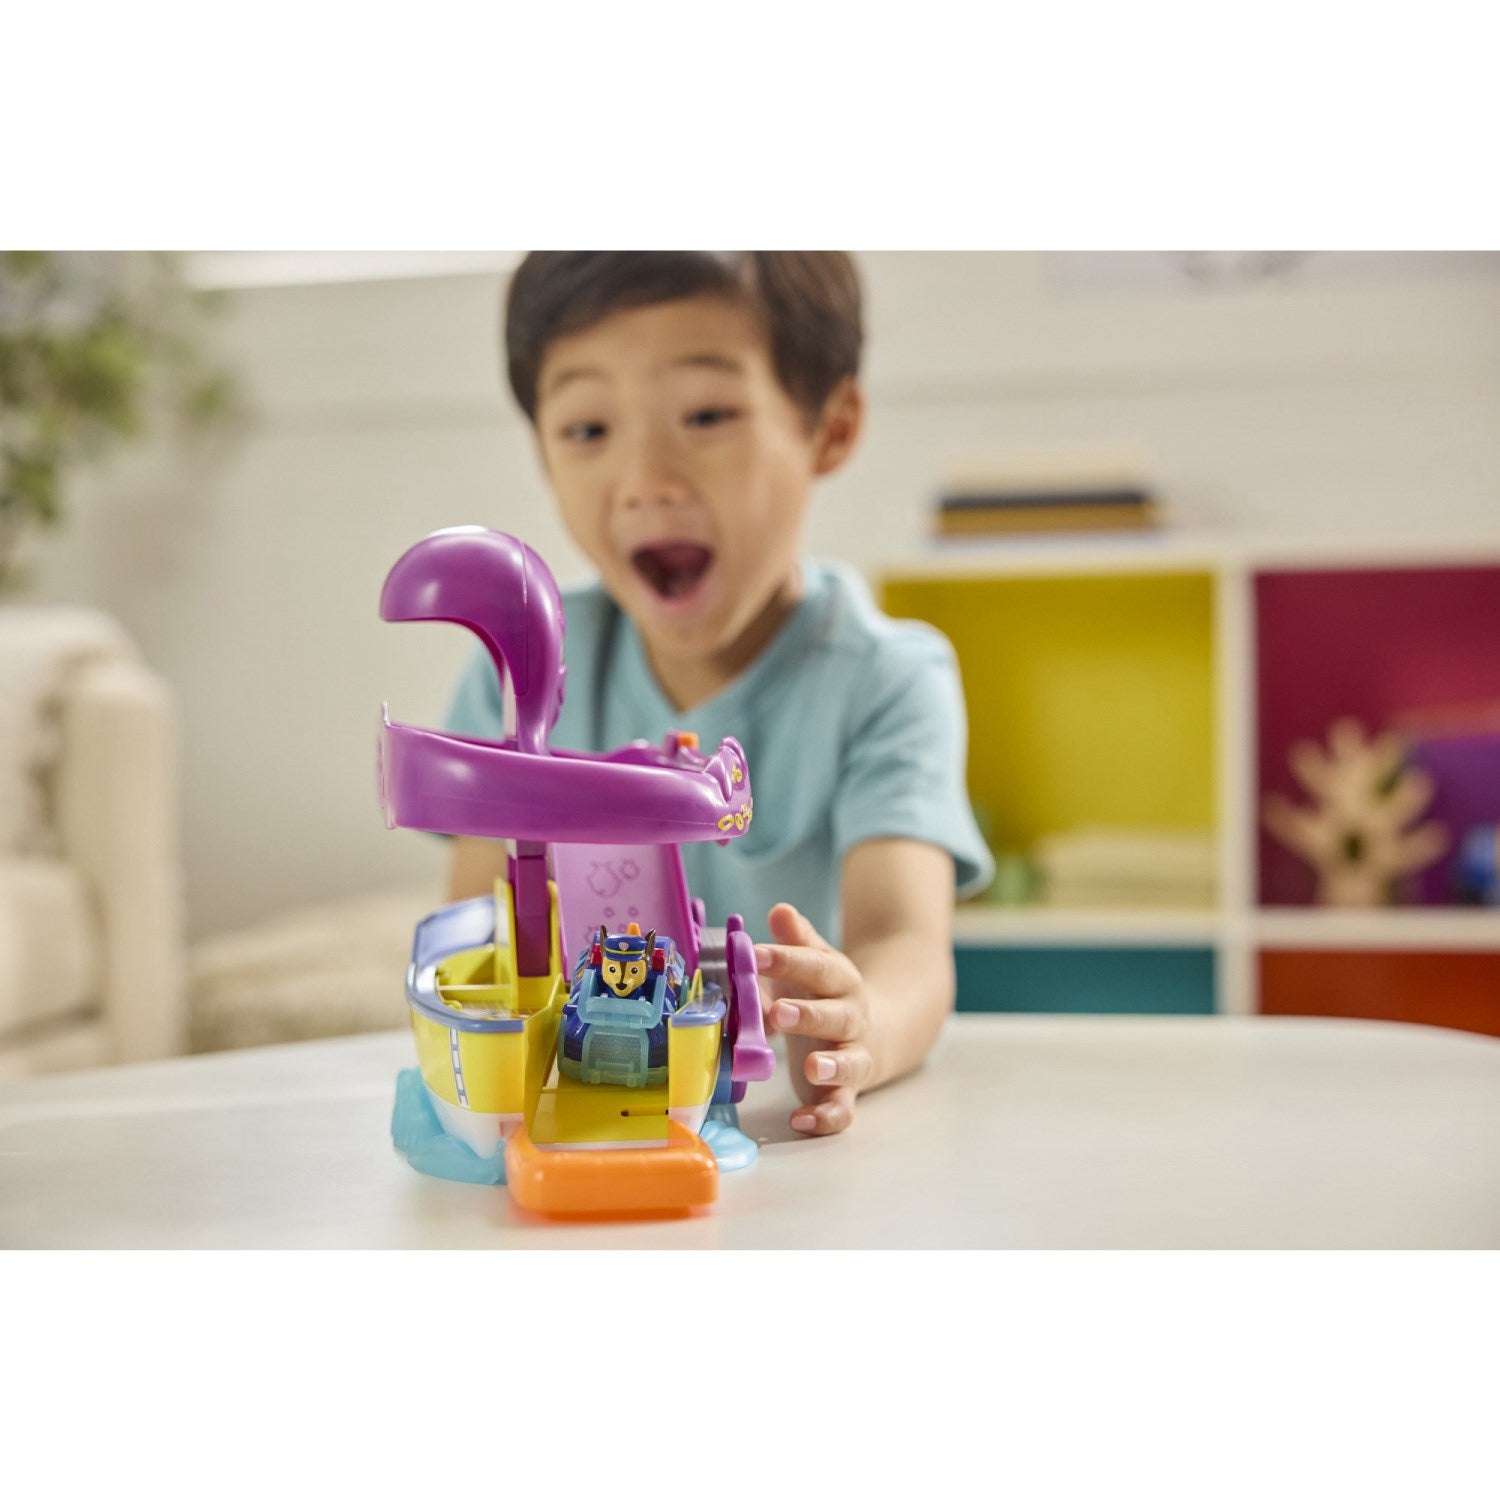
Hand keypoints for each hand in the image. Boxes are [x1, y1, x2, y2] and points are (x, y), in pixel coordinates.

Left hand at [754, 902, 873, 1136]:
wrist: (877, 1029)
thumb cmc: (825, 992)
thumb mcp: (814, 962)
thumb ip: (796, 941)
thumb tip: (780, 910)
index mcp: (839, 981)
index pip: (815, 967)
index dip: (785, 959)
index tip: (752, 954)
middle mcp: (852, 1018)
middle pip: (836, 1015)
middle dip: (809, 1014)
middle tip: (779, 1013)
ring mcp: (852, 1055)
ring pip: (851, 1062)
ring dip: (832, 1066)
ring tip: (809, 1067)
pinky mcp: (846, 1090)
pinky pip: (843, 1108)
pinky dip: (827, 1117)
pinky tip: (801, 1120)